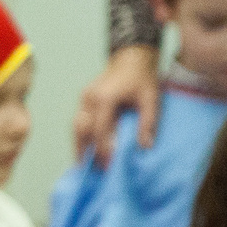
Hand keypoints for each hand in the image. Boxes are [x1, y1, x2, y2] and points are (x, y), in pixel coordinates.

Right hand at [72, 45, 159, 166]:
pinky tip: (85, 146)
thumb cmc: (143, 78)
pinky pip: (79, 119)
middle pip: (81, 130)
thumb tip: (144, 147)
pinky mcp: (84, 98)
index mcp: (104, 99)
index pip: (100, 131)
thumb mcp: (151, 99)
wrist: (132, 56)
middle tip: (88, 170)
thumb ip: (148, 123)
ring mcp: (84, 97)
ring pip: (76, 126)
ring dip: (79, 144)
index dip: (103, 151)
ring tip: (82, 162)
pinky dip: (81, 134)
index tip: (107, 167)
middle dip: (84, 151)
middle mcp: (89, 98)